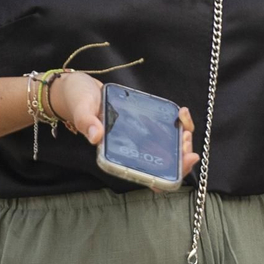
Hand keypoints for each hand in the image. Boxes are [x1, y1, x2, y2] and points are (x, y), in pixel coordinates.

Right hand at [50, 73, 200, 183]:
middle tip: (185, 138)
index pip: (147, 175)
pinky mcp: (145, 123)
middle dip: (182, 155)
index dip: (169, 176)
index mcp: (118, 154)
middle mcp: (132, 149)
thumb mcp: (81, 110)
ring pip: (169, 148)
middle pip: (165, 164)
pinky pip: (166, 128)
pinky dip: (178, 123)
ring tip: (184, 124)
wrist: (77, 87)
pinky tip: (180, 112)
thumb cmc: (78, 101)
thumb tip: (95, 137)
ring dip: (182, 140)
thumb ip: (86, 123)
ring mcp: (140, 137)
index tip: (185, 160)